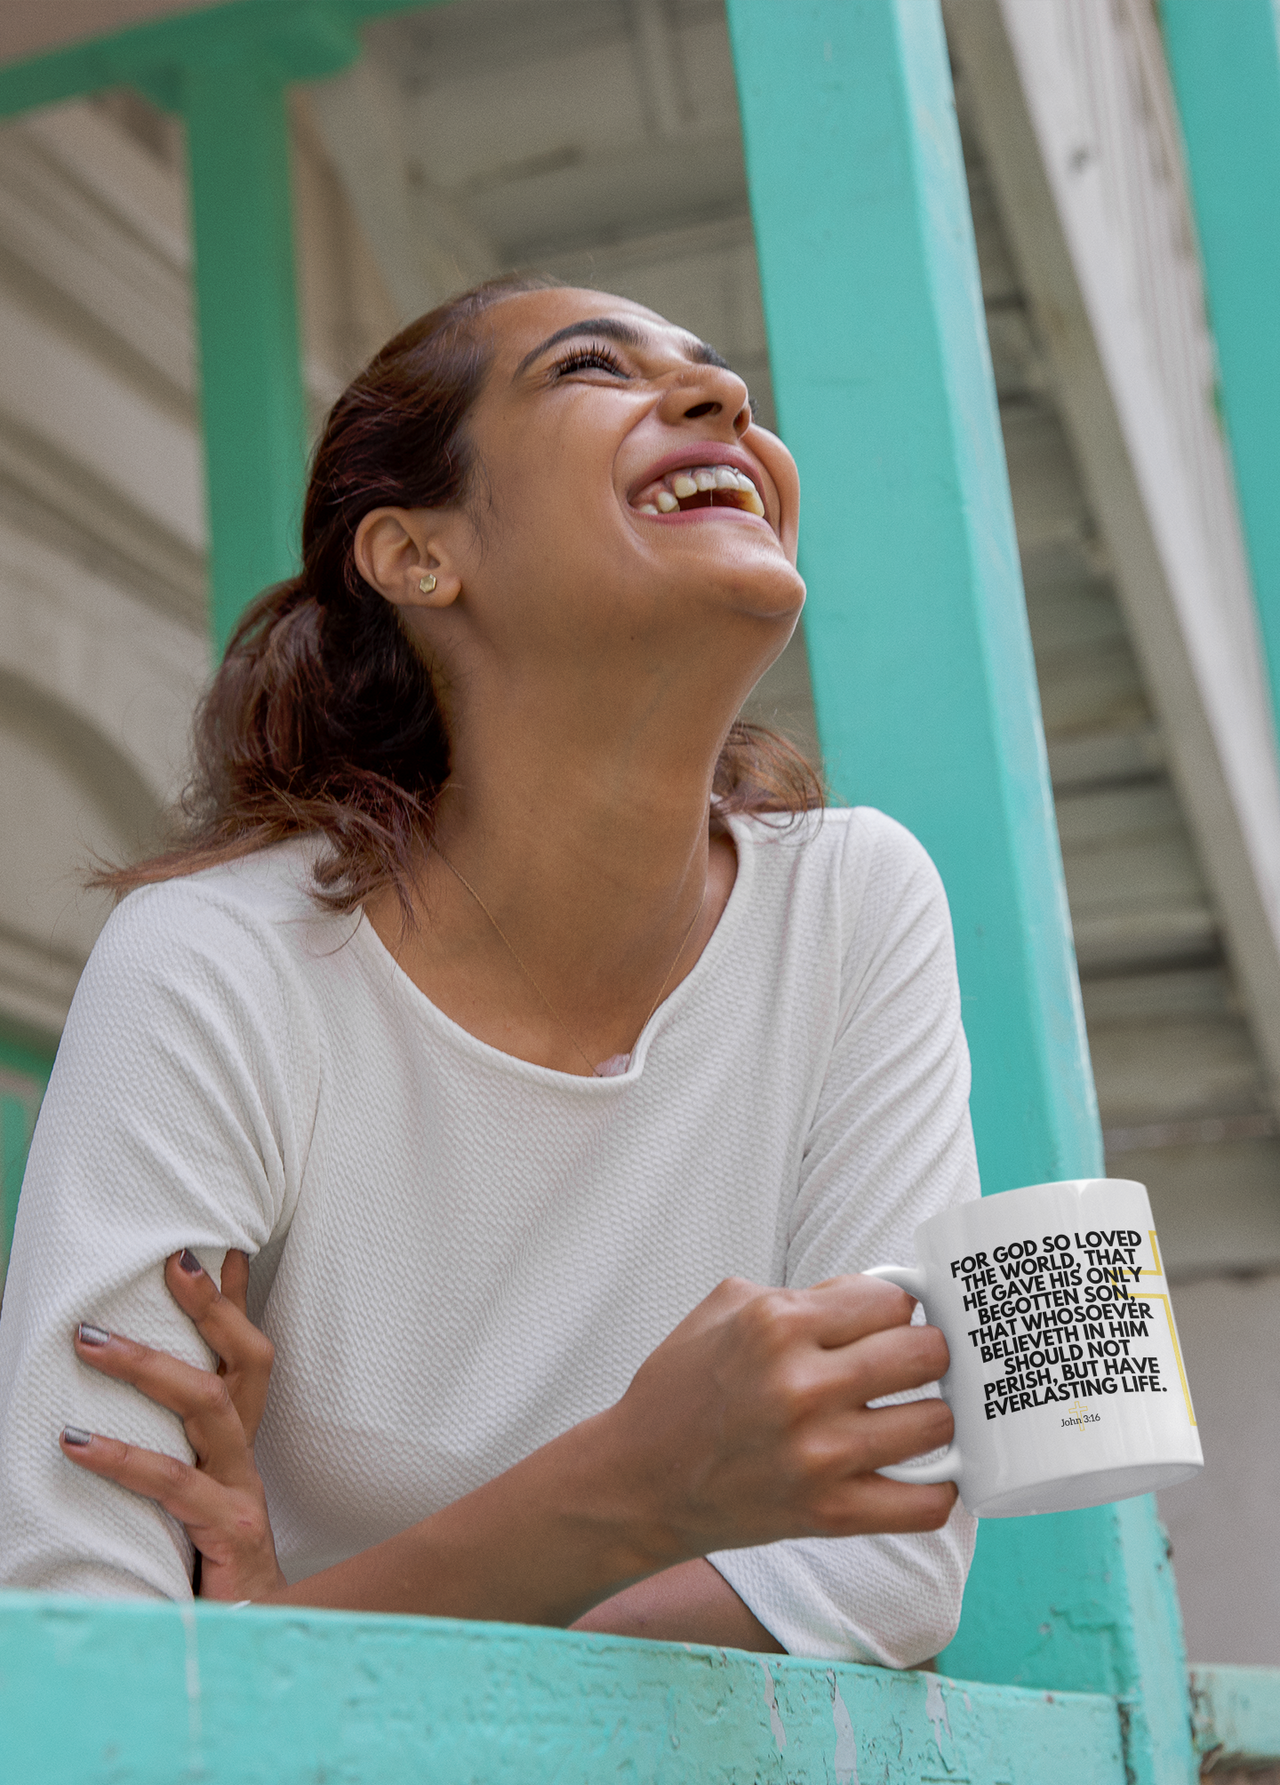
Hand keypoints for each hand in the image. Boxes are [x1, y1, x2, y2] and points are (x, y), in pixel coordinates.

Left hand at [60, 1249, 284, 1601]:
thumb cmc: (204, 1576)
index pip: (244, 1354)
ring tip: (89, 1338)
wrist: (247, 1654)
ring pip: (211, 1406)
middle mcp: (247, 1458)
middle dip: (210, 1306)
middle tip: (168, 1260)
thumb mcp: (181, 1501)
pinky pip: (174, 1485)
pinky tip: (75, 1443)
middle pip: (246, 1361)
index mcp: (237, 1446)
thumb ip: (163, 1453)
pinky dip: (124, 1458)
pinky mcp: (229, 1534)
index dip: (233, 1299)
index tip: (213, 1247)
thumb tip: (96, 1403)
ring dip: (151, 1364)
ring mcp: (243, 1493)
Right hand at [599, 1272, 956, 1568]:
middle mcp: (800, 1385)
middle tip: (911, 1366)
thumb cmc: (683, 1389)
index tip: (888, 1325)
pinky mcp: (828, 1514)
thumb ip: (804, 1293)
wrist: (637, 1480)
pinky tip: (918, 1473)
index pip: (892, 1300)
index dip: (895, 1310)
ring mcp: (817, 1454)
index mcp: (775, 1324)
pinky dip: (936, 1490)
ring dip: (932, 1417)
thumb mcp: (726, 1308)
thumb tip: (879, 1295)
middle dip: (926, 1355)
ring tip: (913, 1416)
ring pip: (936, 1422)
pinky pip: (925, 1504)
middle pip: (925, 1353)